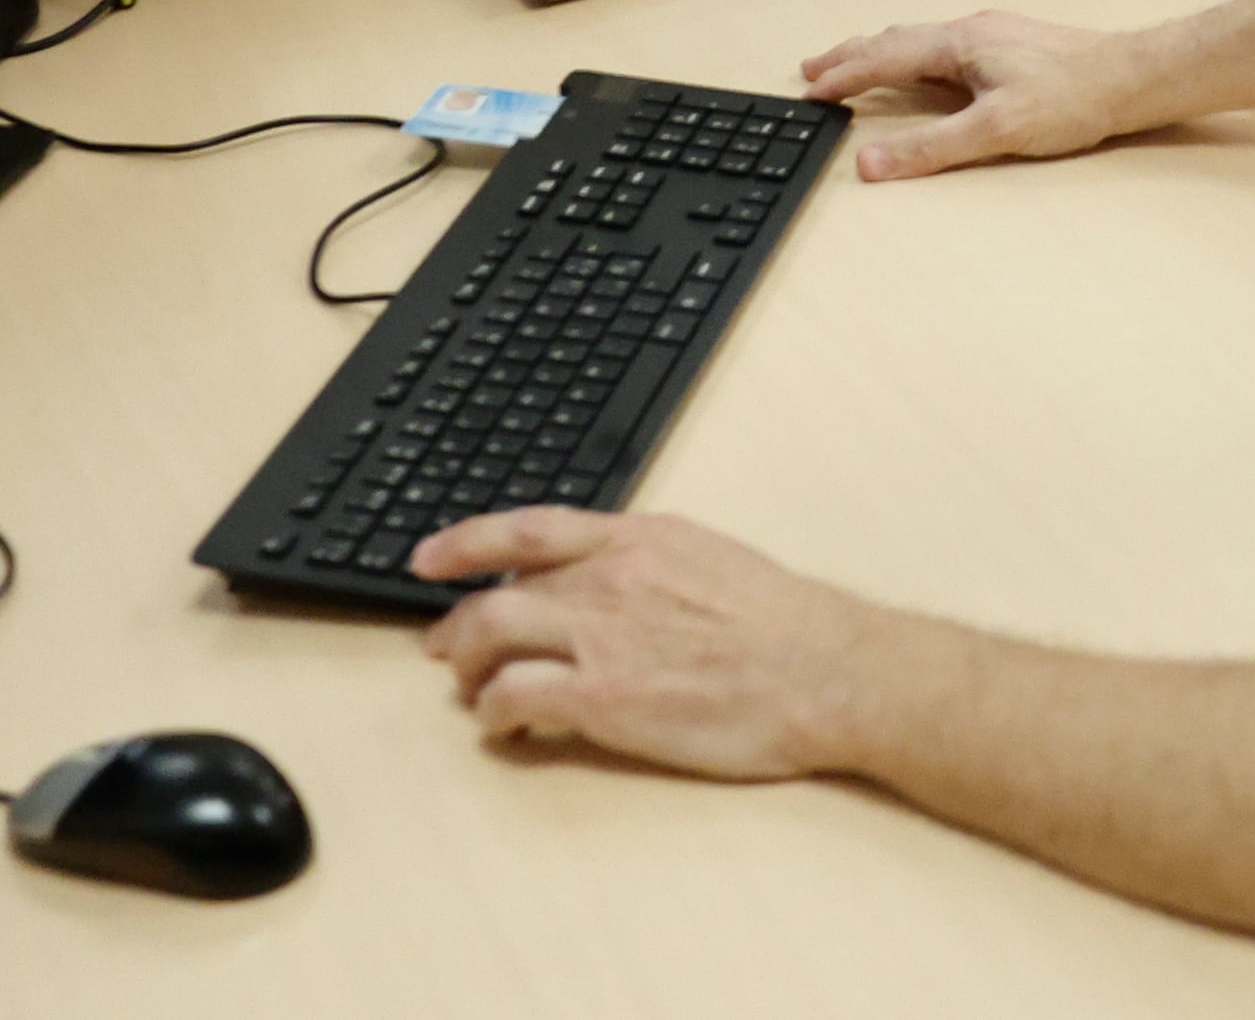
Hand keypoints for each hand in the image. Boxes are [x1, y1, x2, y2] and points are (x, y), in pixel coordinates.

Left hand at [413, 509, 890, 778]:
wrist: (826, 668)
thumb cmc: (786, 626)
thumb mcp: (713, 560)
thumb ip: (652, 563)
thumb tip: (615, 576)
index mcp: (640, 539)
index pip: (529, 528)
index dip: (466, 541)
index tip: (427, 557)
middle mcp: (611, 579)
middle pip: (498, 592)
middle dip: (458, 624)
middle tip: (447, 650)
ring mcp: (602, 637)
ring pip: (491, 638)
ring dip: (467, 667)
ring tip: (471, 691)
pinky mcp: (603, 696)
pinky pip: (515, 698)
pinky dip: (494, 713)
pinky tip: (506, 727)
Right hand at [802, 7, 1151, 182]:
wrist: (1134, 78)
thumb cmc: (1075, 97)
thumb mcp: (995, 130)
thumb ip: (931, 147)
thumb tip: (871, 161)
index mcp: (961, 43)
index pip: (885, 56)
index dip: (844, 75)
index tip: (809, 90)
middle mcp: (973, 31)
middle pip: (896, 39)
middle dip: (852, 56)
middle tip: (814, 69)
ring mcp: (993, 37)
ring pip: (921, 41)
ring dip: (882, 54)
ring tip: (856, 68)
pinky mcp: (1011, 48)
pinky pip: (946, 48)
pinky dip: (915, 58)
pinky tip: (924, 72)